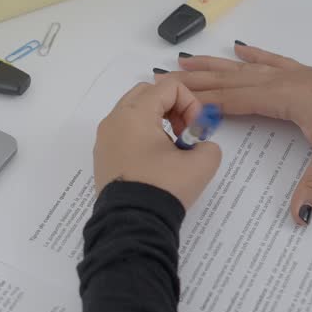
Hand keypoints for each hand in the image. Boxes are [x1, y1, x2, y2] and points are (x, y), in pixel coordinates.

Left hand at [93, 80, 222, 210]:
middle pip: (147, 93)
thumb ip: (209, 145)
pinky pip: (124, 133)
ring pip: (134, 112)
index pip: (169, 87)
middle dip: (172, 107)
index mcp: (134, 114)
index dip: (191, 103)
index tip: (195, 132)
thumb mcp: (201, 164)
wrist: (132, 224)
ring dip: (157, 122)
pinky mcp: (103, 157)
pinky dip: (142, 137)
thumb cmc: (163, 188)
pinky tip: (155, 162)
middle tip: (184, 134)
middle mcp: (114, 120)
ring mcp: (104, 139)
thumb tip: (199, 147)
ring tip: (171, 151)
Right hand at [161, 43, 311, 224]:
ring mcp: (288, 73)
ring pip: (242, 68)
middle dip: (195, 81)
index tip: (173, 104)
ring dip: (213, 65)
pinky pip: (269, 60)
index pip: (231, 101)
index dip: (201, 103)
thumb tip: (298, 217)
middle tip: (163, 78)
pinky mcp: (300, 72)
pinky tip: (239, 48)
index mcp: (278, 98)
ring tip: (185, 60)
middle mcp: (277, 82)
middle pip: (228, 81)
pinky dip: (252, 55)